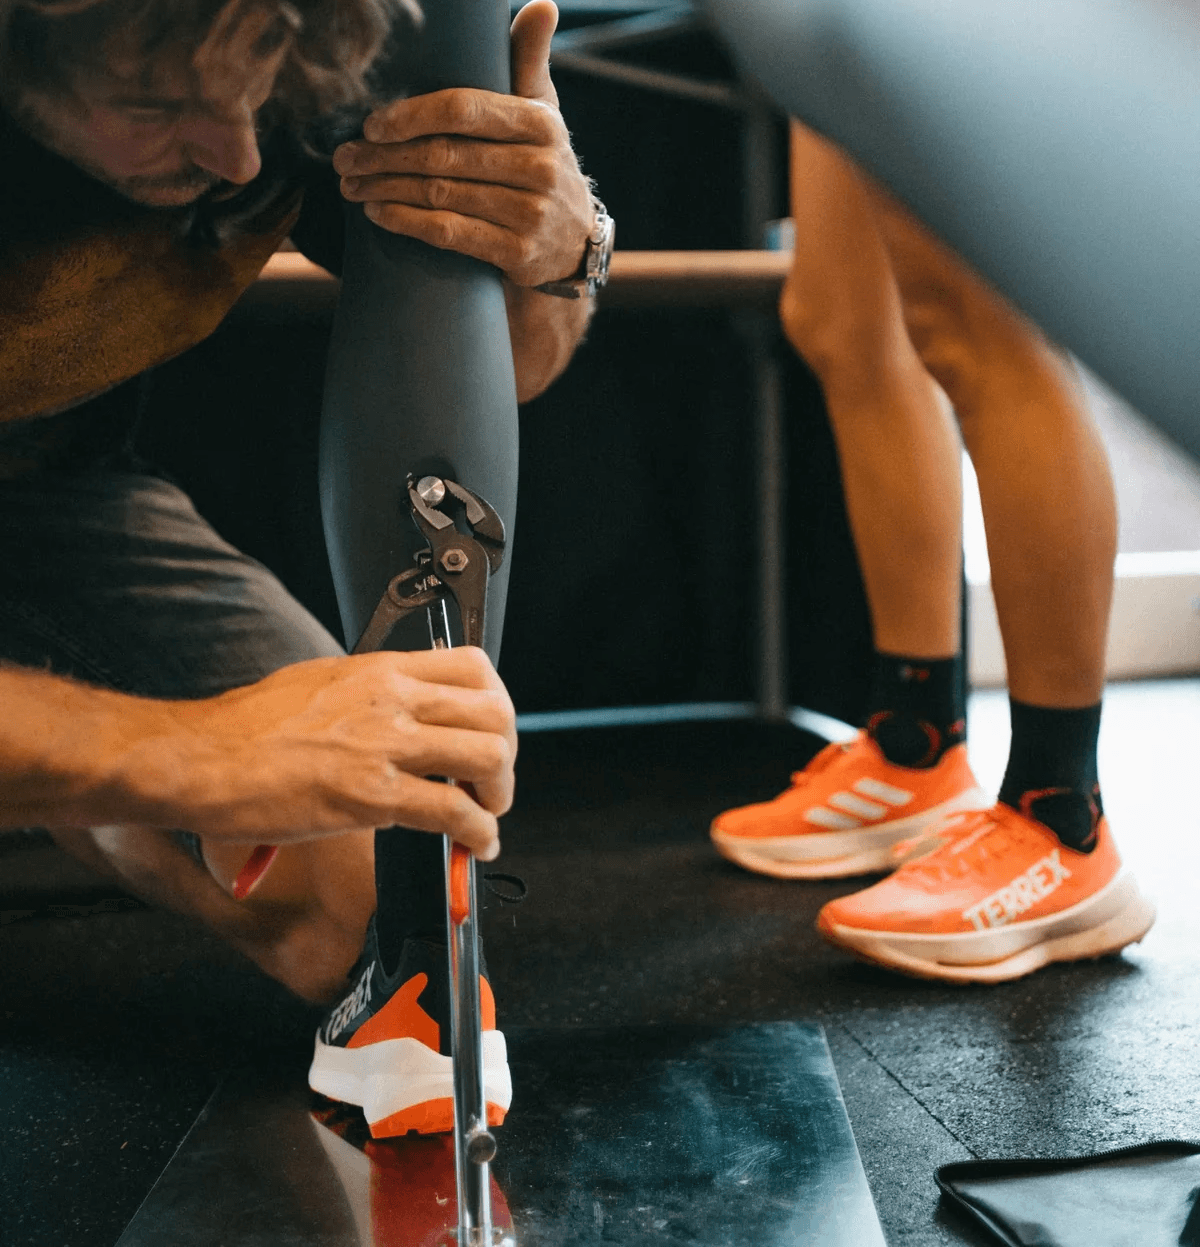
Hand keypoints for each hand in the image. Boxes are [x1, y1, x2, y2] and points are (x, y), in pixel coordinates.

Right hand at [151, 649, 515, 858]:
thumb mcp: (321, 682)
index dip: (497, 703)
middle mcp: (392, 699)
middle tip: (493, 781)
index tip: (489, 731)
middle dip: (507, 753)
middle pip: (494, 711)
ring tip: (486, 814)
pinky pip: (456, 812)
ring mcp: (385, 745)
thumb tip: (403, 713)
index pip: (475, 666)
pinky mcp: (374, 796)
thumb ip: (370, 694)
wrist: (201, 759)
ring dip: (500, 794)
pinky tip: (476, 844)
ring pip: (488, 758)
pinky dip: (480, 833)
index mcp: (380, 670)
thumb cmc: (247, 727)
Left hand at [331, 0, 593, 287]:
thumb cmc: (544, 167)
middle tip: (343, 158)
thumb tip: (541, 5)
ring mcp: (529, 214)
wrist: (574, 245)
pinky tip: (377, 214)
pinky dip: (406, 223)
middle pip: (444, 156)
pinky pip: (449, 234)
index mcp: (540, 124)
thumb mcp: (544, 114)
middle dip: (384, 157)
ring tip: (351, 185)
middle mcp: (539, 168)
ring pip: (440, 195)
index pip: (463, 109)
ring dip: (385, 189)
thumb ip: (529, 60)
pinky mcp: (517, 254)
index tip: (370, 124)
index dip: (410, 115)